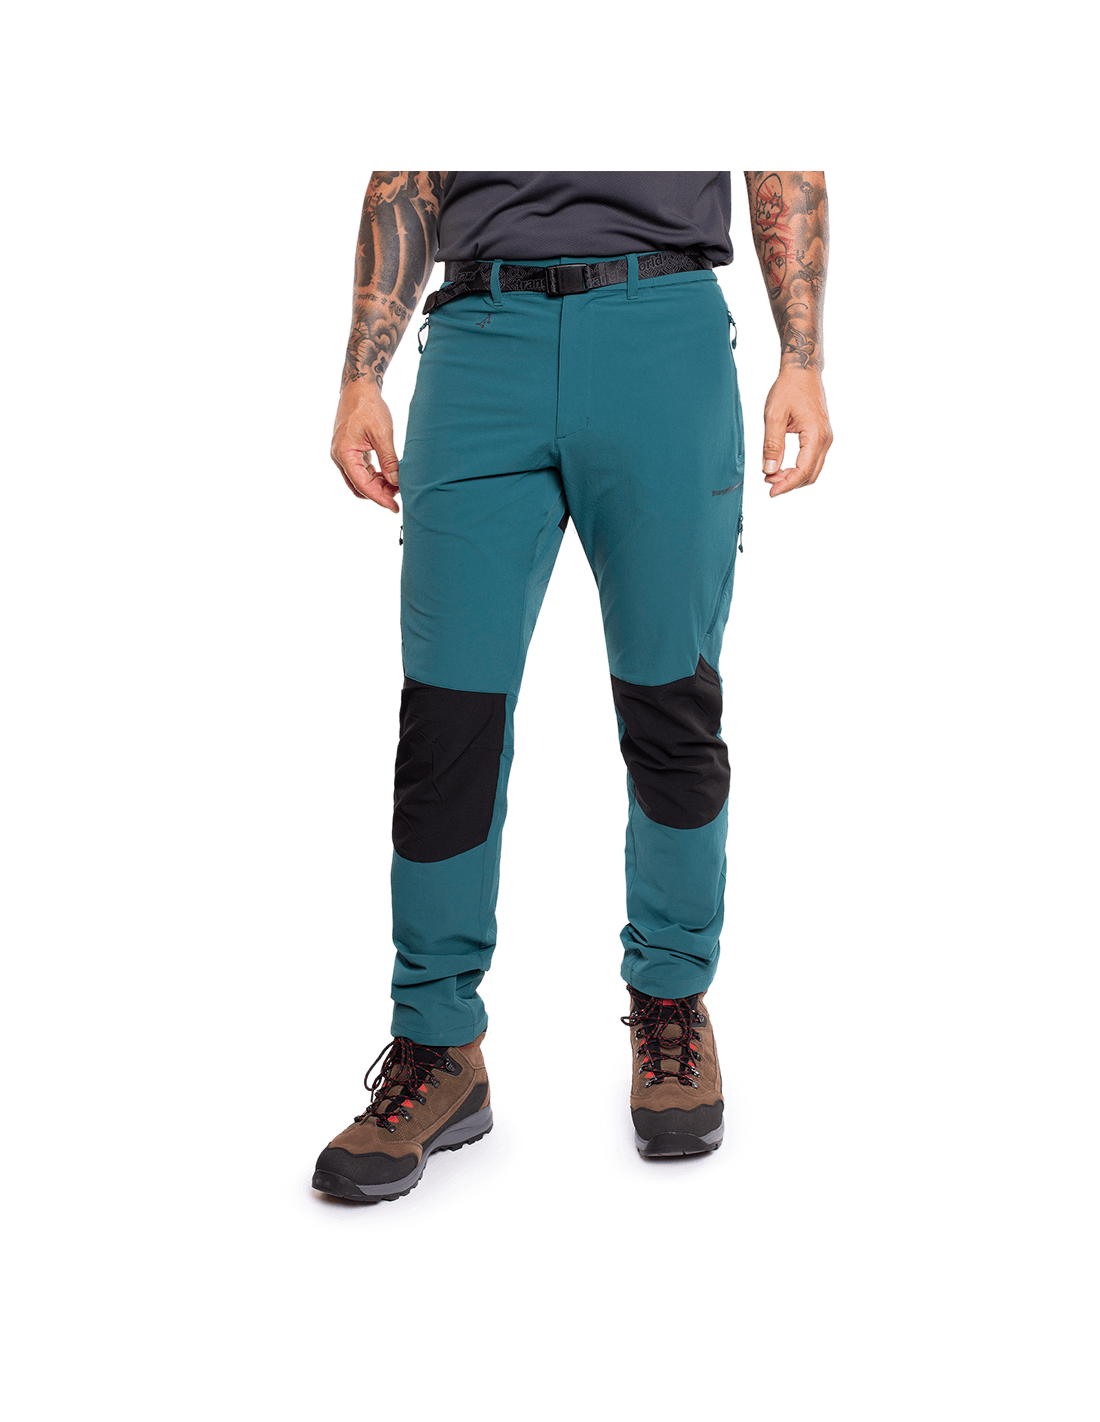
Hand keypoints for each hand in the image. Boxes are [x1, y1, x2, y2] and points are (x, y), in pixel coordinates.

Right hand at [330, 387, 400, 511]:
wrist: (358, 389)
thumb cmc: (369, 407)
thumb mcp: (382, 434)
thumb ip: (389, 461)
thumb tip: (396, 482)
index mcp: (344, 453)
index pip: (362, 485)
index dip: (379, 498)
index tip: (394, 507)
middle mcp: (339, 456)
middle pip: (359, 486)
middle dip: (379, 494)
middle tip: (400, 497)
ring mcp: (343, 454)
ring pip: (359, 480)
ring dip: (377, 486)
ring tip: (397, 485)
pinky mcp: (349, 451)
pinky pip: (360, 471)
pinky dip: (374, 476)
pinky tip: (388, 476)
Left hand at [761, 367, 832, 496]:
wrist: (803, 371)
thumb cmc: (788, 388)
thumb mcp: (774, 416)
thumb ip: (771, 445)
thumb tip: (769, 470)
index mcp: (815, 435)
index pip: (802, 471)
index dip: (786, 485)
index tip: (770, 492)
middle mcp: (825, 439)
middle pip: (810, 475)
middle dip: (789, 483)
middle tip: (767, 482)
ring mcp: (825, 438)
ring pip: (812, 470)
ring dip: (793, 477)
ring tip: (771, 474)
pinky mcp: (821, 436)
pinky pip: (812, 460)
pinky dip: (798, 468)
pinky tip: (781, 465)